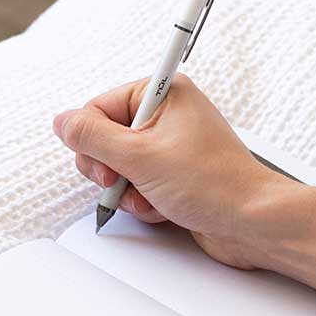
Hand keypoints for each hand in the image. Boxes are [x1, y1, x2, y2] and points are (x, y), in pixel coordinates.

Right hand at [52, 73, 294, 268]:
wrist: (253, 223)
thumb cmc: (214, 184)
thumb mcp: (140, 156)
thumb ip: (92, 137)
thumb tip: (63, 122)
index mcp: (164, 93)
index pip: (100, 106)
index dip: (94, 139)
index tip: (106, 162)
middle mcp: (168, 116)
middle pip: (106, 138)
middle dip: (111, 168)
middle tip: (124, 180)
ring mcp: (172, 147)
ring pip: (121, 166)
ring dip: (128, 189)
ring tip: (150, 197)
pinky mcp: (176, 175)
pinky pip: (140, 184)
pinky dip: (143, 200)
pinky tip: (161, 207)